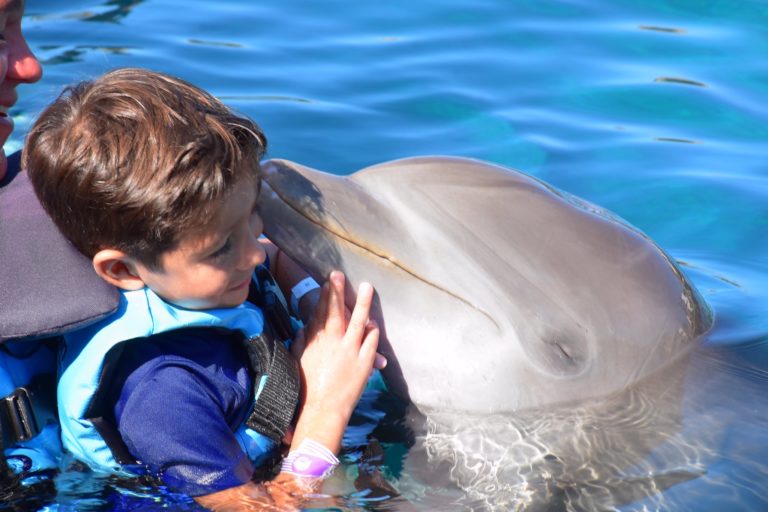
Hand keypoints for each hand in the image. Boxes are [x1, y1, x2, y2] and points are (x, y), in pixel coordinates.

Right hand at [289, 270, 379, 452]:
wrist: (322, 410)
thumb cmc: (307, 389)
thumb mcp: (298, 362)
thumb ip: (301, 343)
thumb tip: (304, 329)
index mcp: (315, 342)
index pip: (318, 313)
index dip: (323, 296)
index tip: (326, 281)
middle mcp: (332, 342)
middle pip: (335, 312)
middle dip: (337, 292)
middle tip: (339, 274)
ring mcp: (350, 351)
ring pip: (358, 321)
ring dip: (362, 303)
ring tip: (367, 287)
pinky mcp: (364, 362)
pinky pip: (371, 341)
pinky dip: (373, 331)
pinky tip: (374, 322)